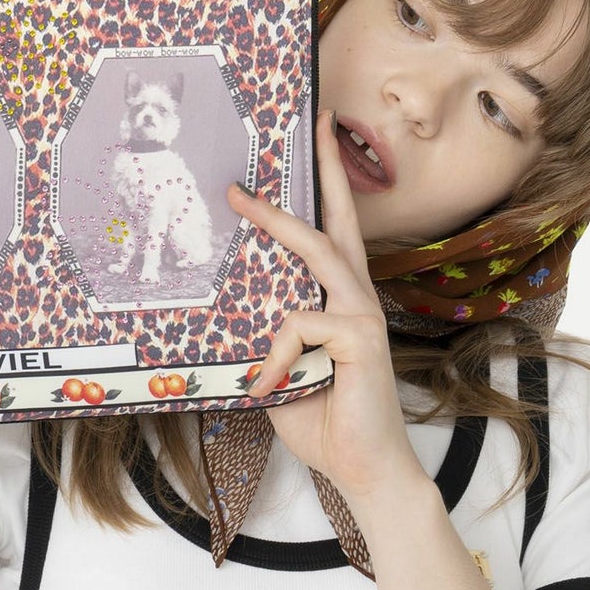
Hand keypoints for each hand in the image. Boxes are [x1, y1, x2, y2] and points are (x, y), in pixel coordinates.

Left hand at [225, 108, 425, 503]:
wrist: (361, 469)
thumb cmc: (320, 419)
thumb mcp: (276, 369)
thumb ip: (263, 336)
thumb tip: (227, 311)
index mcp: (336, 302)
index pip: (329, 234)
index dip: (320, 190)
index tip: (312, 140)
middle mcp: (355, 298)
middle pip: (337, 221)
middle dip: (321, 170)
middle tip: (312, 120)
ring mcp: (362, 314)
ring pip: (317, 253)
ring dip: (275, 224)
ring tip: (236, 200)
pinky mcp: (361, 339)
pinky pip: (298, 326)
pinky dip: (275, 356)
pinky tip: (267, 388)